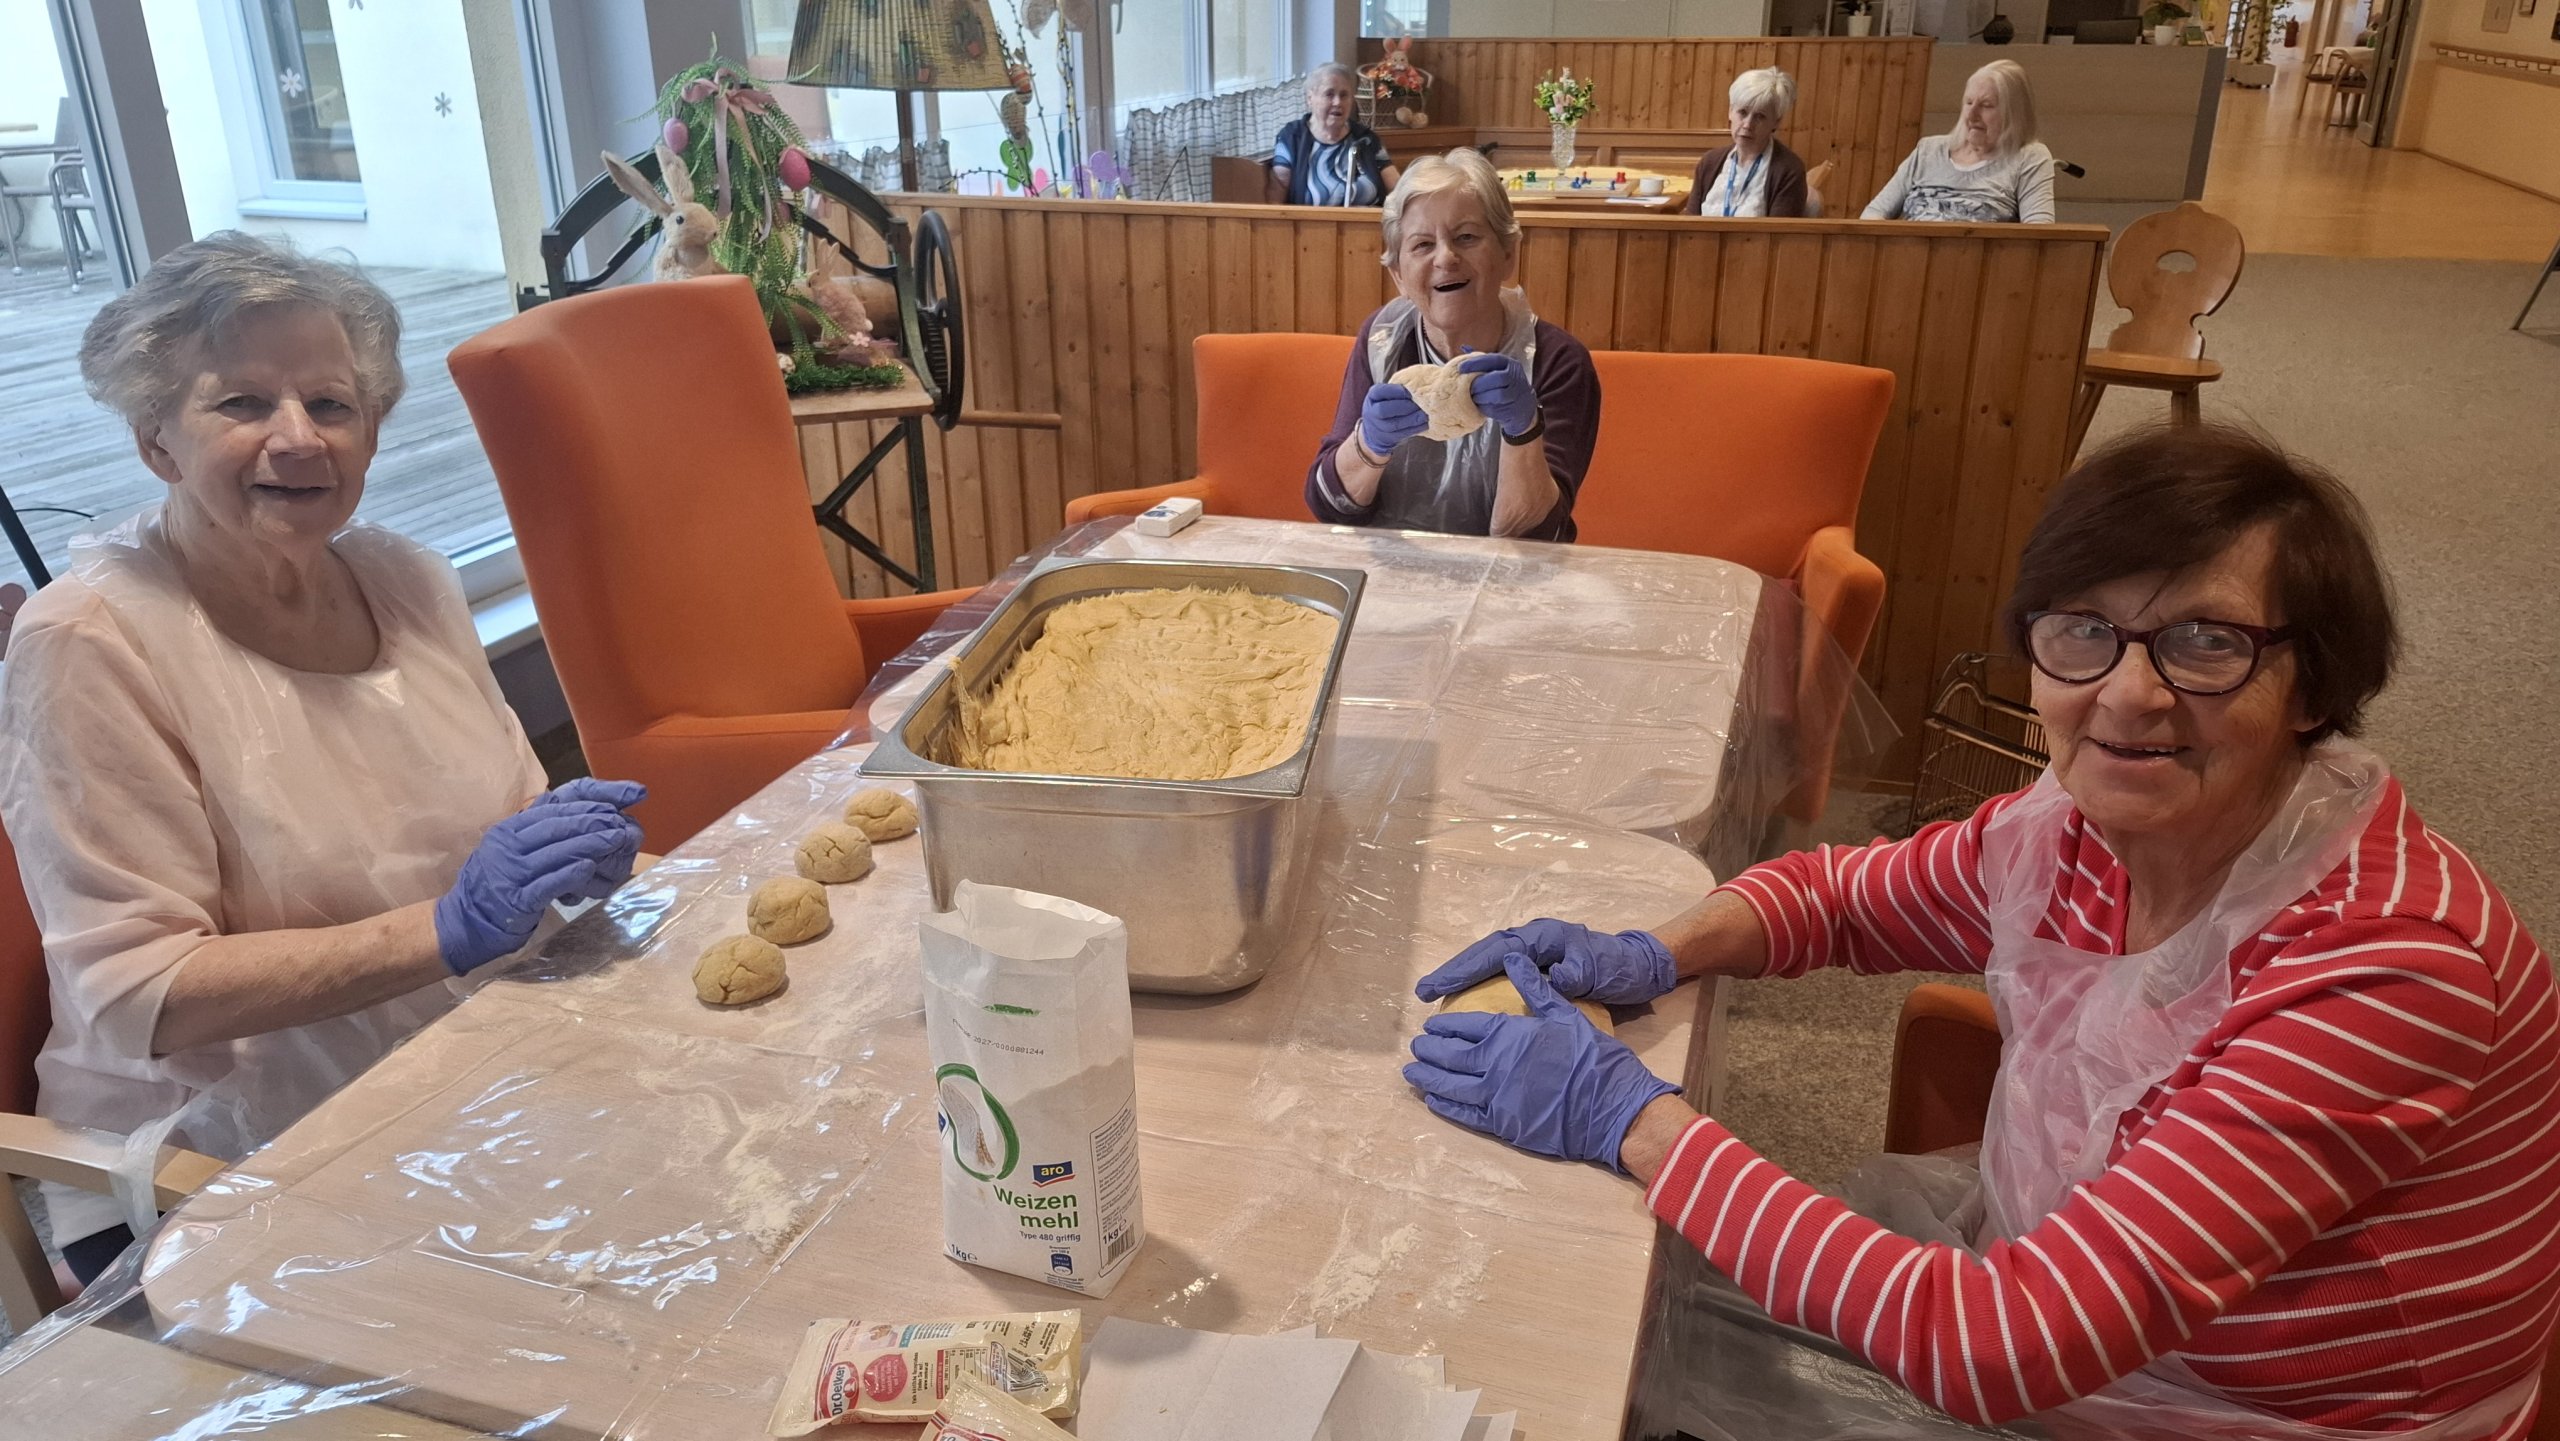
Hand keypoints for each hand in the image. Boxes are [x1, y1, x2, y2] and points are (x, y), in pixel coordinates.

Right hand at [433, 782, 647, 972]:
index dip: (590, 800)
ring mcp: (511, 871)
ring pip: (557, 850)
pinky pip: (547, 882)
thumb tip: (585, 817)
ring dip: (591, 844)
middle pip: (558, 825)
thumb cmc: (495, 886)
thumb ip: (541, 834)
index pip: (555, 806)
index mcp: (510, 830)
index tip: (622, 798)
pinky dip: (570, 873)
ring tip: (618, 840)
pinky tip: (590, 867)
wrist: (462, 923)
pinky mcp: (516, 899)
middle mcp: (508, 845)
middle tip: (623, 822)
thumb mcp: (513, 851)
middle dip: (595, 820)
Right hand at [1358, 383, 1427, 457]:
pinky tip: (1425, 424)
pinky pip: (1401, 434)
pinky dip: (1414, 429)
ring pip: (1394, 424)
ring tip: (1425, 415)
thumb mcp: (1387, 394)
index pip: (1381, 391)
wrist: (1375, 428)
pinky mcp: (1387, 438)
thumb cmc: (1388, 403)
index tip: (1412, 390)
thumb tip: (1419, 383)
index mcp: (1373, 396)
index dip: (1397, 391)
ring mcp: (1378, 427)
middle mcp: (1371, 412)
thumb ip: (1399, 389)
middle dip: (1404, 407)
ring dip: (1411, 420)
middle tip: (1421, 405)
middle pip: (1384, 410)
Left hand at [1404, 954, 1679, 1169]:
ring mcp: (1496, 1097)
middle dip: (1430, 1050)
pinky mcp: (1503, 1125)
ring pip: (1451, 1086)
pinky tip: (1433, 1100)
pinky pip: (1466, 1114)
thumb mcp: (1565, 1013)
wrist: (1611, 1106)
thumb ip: (1534, 988)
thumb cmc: (1592, 1057)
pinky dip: (1446, 1106)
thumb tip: (1512, 958)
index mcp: (1509, 1034)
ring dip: (1428, 1077)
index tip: (1430, 1025)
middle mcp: (1495, 1064)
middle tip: (1415, 1047)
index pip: (1466, 1026)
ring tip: (1411, 1072)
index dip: (1444, 1026)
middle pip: (1451, 1056)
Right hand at [1415, 918, 1675, 1005]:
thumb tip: (1547, 981)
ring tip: (1433, 997)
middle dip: (1452, 972)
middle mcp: (1531, 941)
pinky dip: (1479, 985)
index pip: (1495, 953)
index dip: (1464, 969)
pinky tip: (1464, 1003)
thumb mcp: (1596, 970)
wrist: (1640, 968)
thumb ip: (1570, 974)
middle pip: (1483, 954)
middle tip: (1422, 992)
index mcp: (1541, 939)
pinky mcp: (1537, 967)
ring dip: (1461, 977)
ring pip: (1487, 962)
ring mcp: (1533, 953)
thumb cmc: (1617, 968)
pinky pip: (1499, 975)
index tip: (1437, 987)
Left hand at [1458, 351, 1536, 436]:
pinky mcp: (1515, 408)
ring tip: (1474, 398)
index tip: (1460, 368)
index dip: (1476, 363)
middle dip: (1479, 384)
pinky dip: (1486, 407)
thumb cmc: (1503, 384)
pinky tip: (1481, 406)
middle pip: (1497, 378)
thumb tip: (1464, 347)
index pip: (1493, 359)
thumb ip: (1482, 361)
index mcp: (1510, 364)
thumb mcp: (1496, 369)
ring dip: (1482, 397)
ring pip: (1498, 394)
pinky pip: (1498, 408)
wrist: (1523, 404)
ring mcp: (1517, 393)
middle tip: (1468, 388)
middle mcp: (1516, 376)